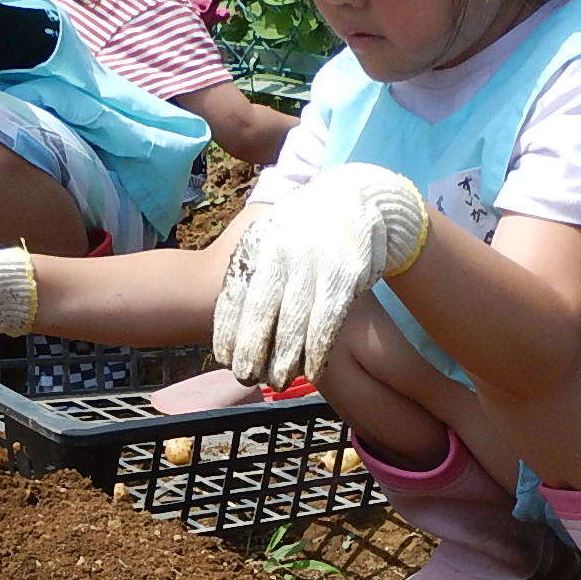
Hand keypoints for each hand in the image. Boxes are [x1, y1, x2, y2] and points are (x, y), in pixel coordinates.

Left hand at [213, 163, 428, 389]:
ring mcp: (313, 262)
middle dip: (251, 347)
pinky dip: (317, 348)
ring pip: (293, 319)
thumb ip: (253, 263)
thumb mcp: (273, 233)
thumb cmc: (308, 226)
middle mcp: (282, 252)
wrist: (358, 197)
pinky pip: (327, 319)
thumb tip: (229, 303)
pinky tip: (311, 371)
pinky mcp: (343, 273)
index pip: (236, 291)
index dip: (228, 328)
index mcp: (259, 242)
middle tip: (244, 376)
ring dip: (284, 357)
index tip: (222, 357)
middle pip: (261, 309)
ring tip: (276, 382)